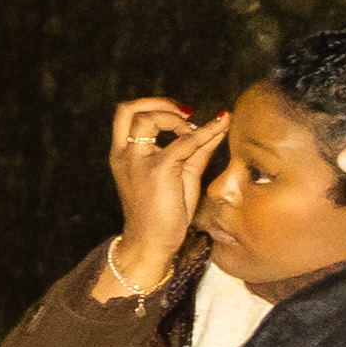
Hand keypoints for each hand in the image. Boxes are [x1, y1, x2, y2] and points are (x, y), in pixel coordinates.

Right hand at [101, 94, 217, 293]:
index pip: (128, 116)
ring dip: (178, 118)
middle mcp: (125, 155)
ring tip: (196, 129)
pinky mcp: (159, 170)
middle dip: (159, 103)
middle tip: (185, 112)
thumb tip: (218, 124)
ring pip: (149, 119)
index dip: (154, 106)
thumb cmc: (164, 213)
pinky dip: (206, 131)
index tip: (182, 117)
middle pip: (129, 110)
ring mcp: (138, 161)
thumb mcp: (181, 174)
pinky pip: (184, 141)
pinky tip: (221, 126)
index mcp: (124, 155)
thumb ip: (196, 149)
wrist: (152, 243)